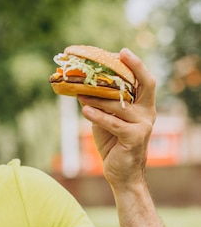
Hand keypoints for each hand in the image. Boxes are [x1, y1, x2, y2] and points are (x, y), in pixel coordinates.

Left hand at [78, 48, 156, 189]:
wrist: (121, 174)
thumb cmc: (113, 144)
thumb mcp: (105, 119)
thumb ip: (99, 104)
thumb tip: (79, 87)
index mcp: (143, 106)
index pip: (145, 81)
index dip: (136, 65)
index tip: (122, 52)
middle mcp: (147, 113)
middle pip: (144, 85)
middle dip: (131, 69)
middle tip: (112, 57)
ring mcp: (143, 125)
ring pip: (119, 105)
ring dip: (97, 97)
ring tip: (79, 91)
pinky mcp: (134, 138)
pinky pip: (113, 123)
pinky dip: (97, 115)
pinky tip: (84, 109)